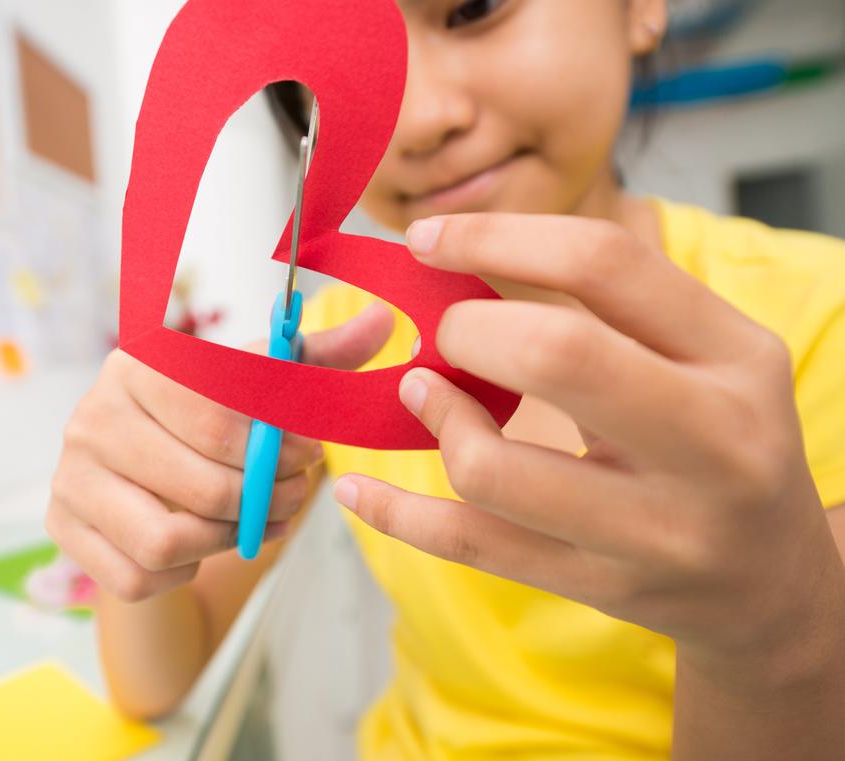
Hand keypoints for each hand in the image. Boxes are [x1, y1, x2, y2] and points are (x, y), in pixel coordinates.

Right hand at [47, 302, 393, 602]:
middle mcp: (92, 416)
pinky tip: (199, 544)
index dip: (278, 446)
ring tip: (255, 522)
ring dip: (226, 539)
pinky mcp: (62, 528)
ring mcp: (70, 476)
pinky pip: (137, 575)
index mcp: (138, 366)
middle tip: (295, 499)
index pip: (217, 415)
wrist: (139, 473)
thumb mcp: (259, 386)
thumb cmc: (207, 423)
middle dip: (264, 500)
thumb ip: (316, 358)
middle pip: (200, 484)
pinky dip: (181, 570)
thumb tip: (382, 319)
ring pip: (167, 538)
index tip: (312, 456)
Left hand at [335, 213, 844, 675]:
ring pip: (495, 468)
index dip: (493, 237)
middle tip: (444, 334)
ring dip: (434, 419)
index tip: (429, 239)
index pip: (603, 263)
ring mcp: (654, 530)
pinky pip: (472, 546)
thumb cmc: (722, 442)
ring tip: (423, 396)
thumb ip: (607, 305)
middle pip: (555, 354)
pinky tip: (359, 489)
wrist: (772, 582)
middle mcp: (709, 444)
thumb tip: (463, 254)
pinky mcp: (599, 586)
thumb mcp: (705, 355)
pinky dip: (399, 514)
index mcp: (734, 356)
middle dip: (466, 331)